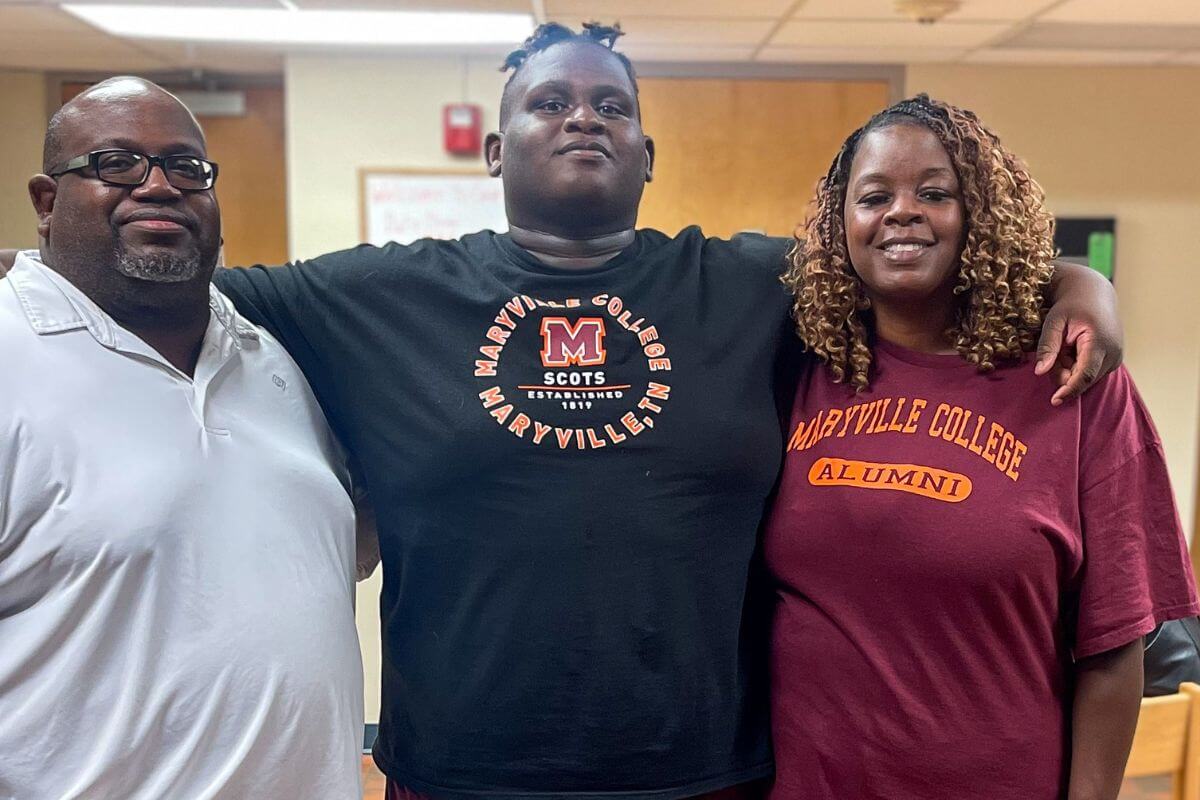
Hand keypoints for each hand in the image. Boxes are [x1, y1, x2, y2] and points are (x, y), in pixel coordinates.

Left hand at [1035, 262, 1122, 405]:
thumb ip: (1047, 346)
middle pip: (1083, 379)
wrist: (1093, 294)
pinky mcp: (1114, 360)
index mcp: (1099, 342)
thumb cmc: (1071, 306)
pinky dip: (1076, 366)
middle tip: (1055, 352)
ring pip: (1086, 378)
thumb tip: (1039, 372)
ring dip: (1069, 369)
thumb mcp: (1054, 321)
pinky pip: (1090, 373)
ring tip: (1065, 346)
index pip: (1084, 375)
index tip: (1054, 401)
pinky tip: (1073, 350)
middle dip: (1063, 373)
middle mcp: (1113, 353)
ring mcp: (1116, 358)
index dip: (1069, 390)